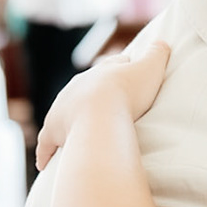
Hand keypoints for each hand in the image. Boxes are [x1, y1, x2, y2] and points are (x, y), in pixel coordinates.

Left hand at [35, 41, 170, 170]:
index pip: (112, 66)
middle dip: (95, 93)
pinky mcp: (53, 132)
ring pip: (65, 111)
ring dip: (71, 119)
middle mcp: (77, 88)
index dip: (122, 69)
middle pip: (86, 87)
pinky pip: (46, 144)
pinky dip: (46, 153)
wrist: (99, 113)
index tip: (130, 74)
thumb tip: (161, 42)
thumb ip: (157, 54)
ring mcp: (62, 110)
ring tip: (80, 130)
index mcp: (100, 73)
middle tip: (108, 103)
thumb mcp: (151, 68)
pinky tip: (45, 163)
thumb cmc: (127, 92)